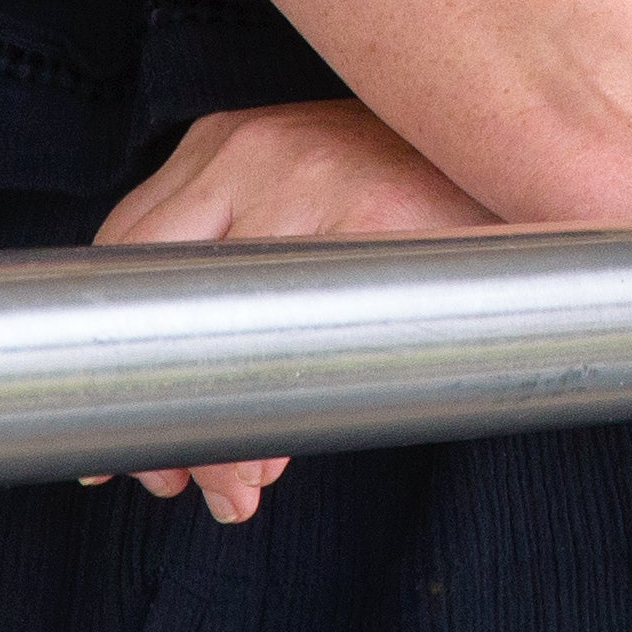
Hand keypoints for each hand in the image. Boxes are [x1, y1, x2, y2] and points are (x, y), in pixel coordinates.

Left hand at [86, 96, 500, 518]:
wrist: (519, 145)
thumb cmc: (406, 193)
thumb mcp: (305, 198)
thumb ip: (239, 272)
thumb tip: (179, 433)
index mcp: (223, 143)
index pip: (125, 259)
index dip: (115, 364)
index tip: (111, 445)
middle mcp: (254, 150)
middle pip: (161, 303)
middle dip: (155, 412)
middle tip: (168, 481)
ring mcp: (313, 179)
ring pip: (225, 337)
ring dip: (219, 433)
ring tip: (236, 488)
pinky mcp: (376, 216)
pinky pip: (303, 343)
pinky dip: (281, 415)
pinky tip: (280, 456)